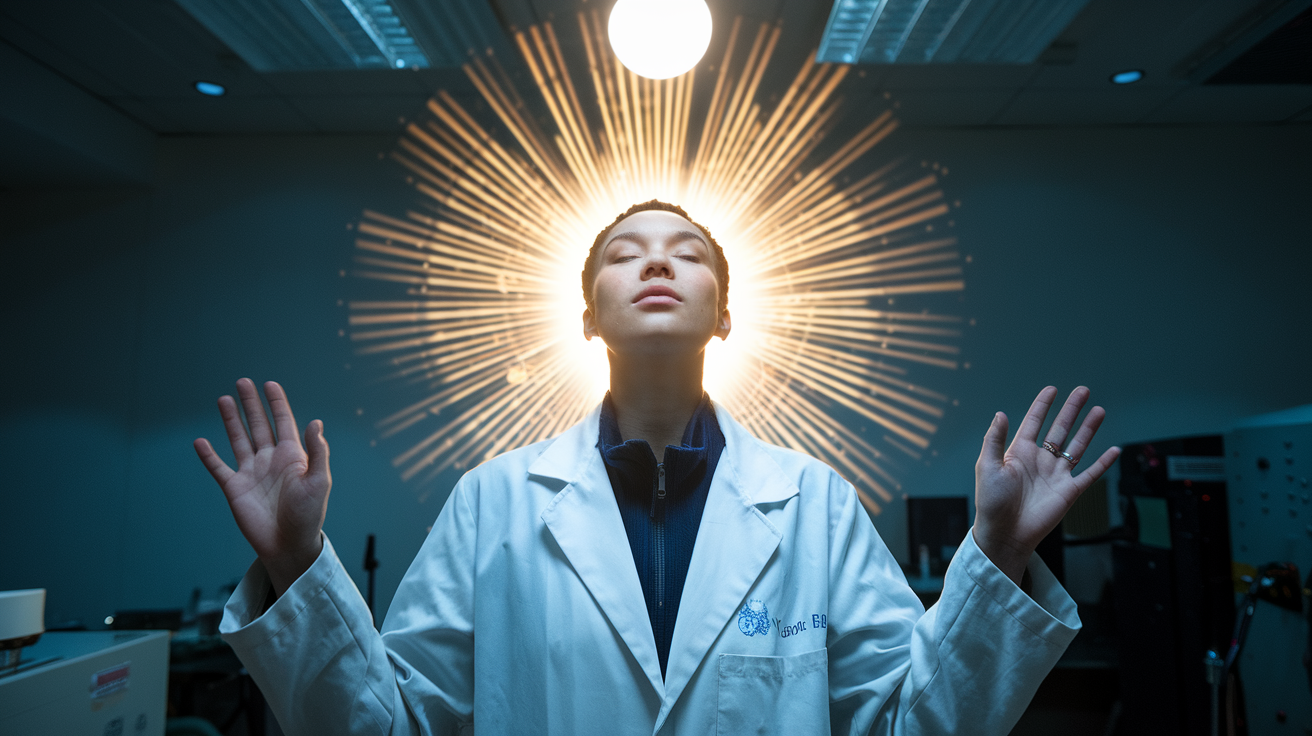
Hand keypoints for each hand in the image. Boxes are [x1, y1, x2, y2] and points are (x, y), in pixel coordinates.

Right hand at [194, 379, 330, 595]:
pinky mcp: (235, 488)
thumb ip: (317, 452)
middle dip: (251, 404)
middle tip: (242, 382)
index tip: (269, 384)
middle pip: (258, 425)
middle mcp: (270, 460)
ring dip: (231, 420)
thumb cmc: (308, 515)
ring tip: (223, 399)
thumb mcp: (319, 481)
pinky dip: (208, 455)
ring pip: (238, 439)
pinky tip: (200, 441)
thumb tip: (315, 422)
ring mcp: (251, 473)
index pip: (283, 422)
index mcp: (291, 456)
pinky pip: (218, 468)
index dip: (277, 403)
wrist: (288, 544)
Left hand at [972, 386, 1119, 586]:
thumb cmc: (992, 501)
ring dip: (1088, 429)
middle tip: (1083, 391)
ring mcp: (1056, 475)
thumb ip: (994, 439)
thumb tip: (1000, 413)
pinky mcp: (1069, 491)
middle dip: (1071, 410)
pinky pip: (1090, 474)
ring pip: (1077, 446)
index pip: (1034, 422)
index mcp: (1019, 452)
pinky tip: (1114, 449)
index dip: (1043, 405)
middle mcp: (1040, 460)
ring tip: (1099, 410)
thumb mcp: (987, 466)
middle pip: (1060, 429)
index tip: (1052, 389)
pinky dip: (1103, 463)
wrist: (1005, 532)